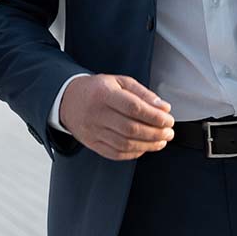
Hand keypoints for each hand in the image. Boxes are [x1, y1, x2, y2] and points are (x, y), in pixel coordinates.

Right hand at [59, 74, 173, 160]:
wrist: (67, 100)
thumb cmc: (96, 89)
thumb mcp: (118, 82)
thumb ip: (142, 93)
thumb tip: (163, 107)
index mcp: (104, 94)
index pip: (134, 107)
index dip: (154, 116)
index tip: (168, 119)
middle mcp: (97, 114)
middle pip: (131, 128)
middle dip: (155, 133)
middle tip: (169, 132)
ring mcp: (93, 131)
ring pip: (125, 144)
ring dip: (148, 145)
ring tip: (161, 141)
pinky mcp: (92, 144)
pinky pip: (116, 153)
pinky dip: (134, 153)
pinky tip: (144, 148)